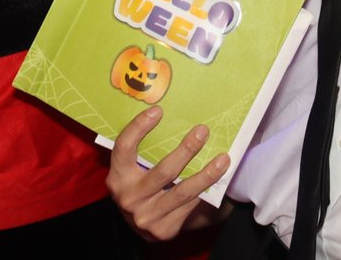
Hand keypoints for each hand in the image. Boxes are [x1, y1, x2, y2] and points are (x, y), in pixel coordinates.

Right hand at [106, 106, 231, 241]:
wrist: (140, 224)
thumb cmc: (139, 185)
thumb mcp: (131, 170)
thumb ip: (143, 151)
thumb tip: (170, 118)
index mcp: (117, 176)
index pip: (125, 147)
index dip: (139, 128)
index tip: (158, 111)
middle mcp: (129, 197)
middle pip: (164, 170)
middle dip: (187, 149)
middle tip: (203, 131)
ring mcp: (146, 216)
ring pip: (182, 191)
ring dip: (206, 174)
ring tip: (223, 159)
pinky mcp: (163, 229)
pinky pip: (188, 206)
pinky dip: (203, 190)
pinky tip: (215, 178)